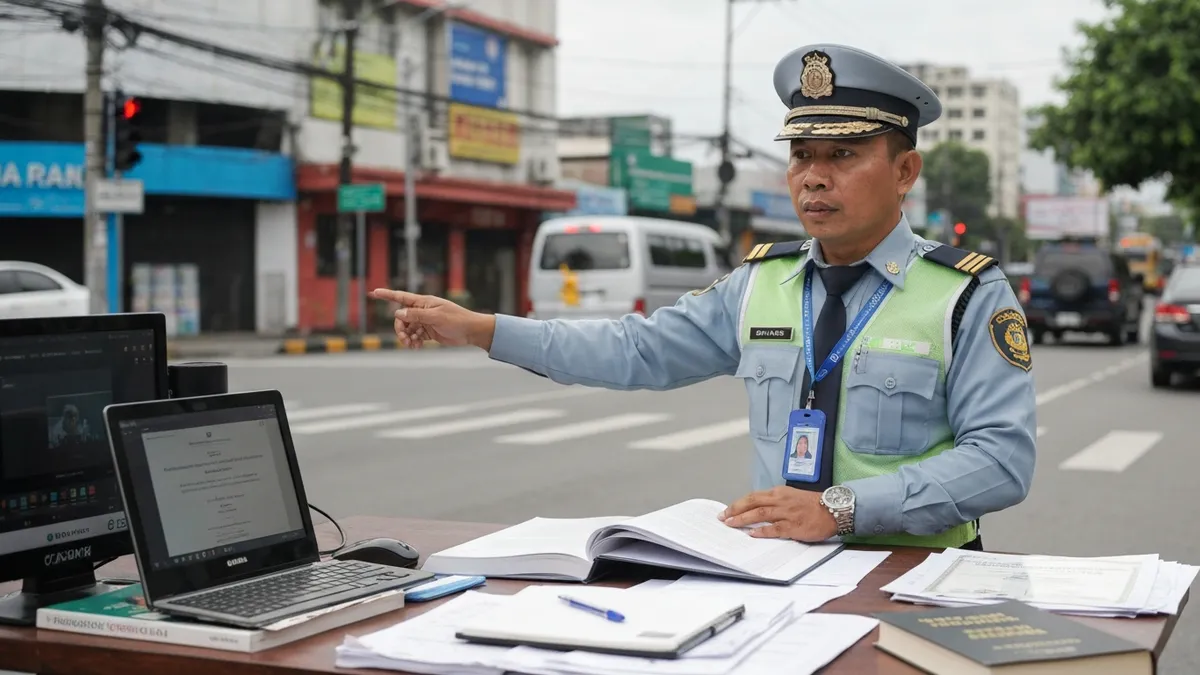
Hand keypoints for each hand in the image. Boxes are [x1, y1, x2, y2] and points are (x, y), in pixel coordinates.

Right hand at [368, 289, 495, 349]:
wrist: (470, 331)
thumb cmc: (456, 320)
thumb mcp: (436, 317)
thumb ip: (416, 315)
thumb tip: (398, 313)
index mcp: (423, 302)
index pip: (401, 297)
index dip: (386, 295)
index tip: (373, 292)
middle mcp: (422, 311)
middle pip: (401, 318)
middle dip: (400, 329)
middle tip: (404, 339)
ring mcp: (425, 321)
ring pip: (407, 329)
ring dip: (406, 337)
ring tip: (412, 345)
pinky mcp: (428, 332)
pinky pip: (415, 336)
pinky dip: (413, 341)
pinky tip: (417, 347)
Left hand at [718, 486, 837, 541]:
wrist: (834, 509)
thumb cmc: (813, 504)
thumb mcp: (791, 497)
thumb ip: (776, 502)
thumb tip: (758, 510)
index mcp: (779, 492)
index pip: (753, 496)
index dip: (738, 503)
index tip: (727, 510)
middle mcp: (781, 501)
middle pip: (752, 502)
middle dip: (735, 510)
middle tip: (723, 517)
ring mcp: (787, 513)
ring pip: (760, 514)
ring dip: (743, 519)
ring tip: (731, 524)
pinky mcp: (794, 526)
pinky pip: (774, 529)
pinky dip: (762, 531)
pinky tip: (752, 534)